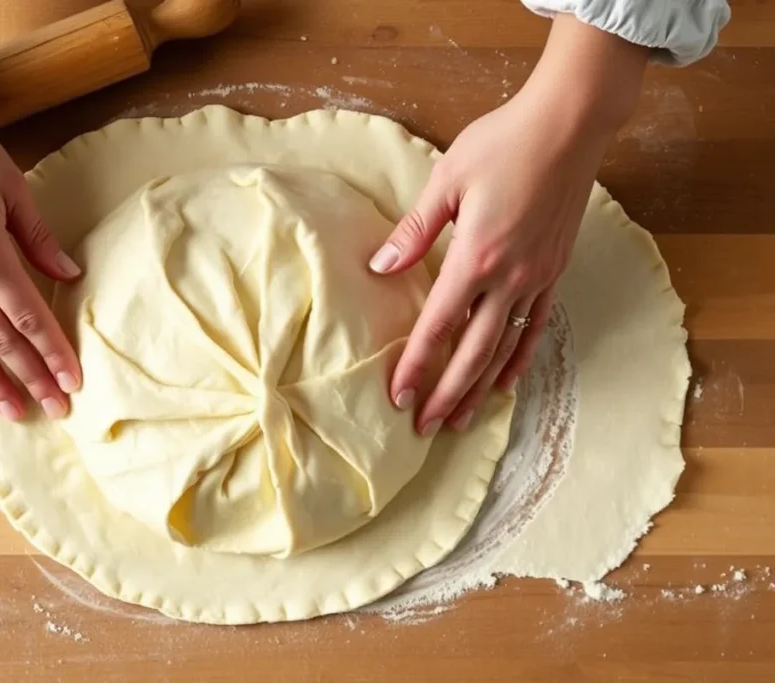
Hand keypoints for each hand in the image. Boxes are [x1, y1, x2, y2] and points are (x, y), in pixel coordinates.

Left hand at [370, 15, 647, 434]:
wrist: (568, 124)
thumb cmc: (503, 143)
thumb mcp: (446, 180)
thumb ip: (414, 230)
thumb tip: (379, 268)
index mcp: (474, 257)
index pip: (437, 326)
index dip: (416, 365)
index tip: (398, 397)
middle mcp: (508, 277)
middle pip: (472, 351)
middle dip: (446, 393)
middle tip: (425, 427)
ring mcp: (536, 277)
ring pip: (505, 347)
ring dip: (480, 386)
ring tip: (460, 419)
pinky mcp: (554, 270)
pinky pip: (536, 326)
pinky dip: (519, 358)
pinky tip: (506, 382)